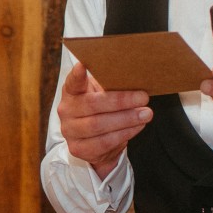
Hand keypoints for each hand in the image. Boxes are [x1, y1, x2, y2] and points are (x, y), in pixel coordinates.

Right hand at [57, 63, 150, 178]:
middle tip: (143, 98)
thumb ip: (110, 86)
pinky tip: (137, 126)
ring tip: (146, 113)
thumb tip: (135, 78)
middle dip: (121, 101)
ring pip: (99, 125)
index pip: (72, 82)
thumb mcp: (102, 94)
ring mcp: (70, 131)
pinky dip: (124, 133)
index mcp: (71, 92)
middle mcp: (66, 110)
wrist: (94, 142)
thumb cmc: (101, 110)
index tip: (83, 64)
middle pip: (93, 104)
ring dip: (126, 119)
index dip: (77, 75)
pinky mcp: (79, 148)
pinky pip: (104, 142)